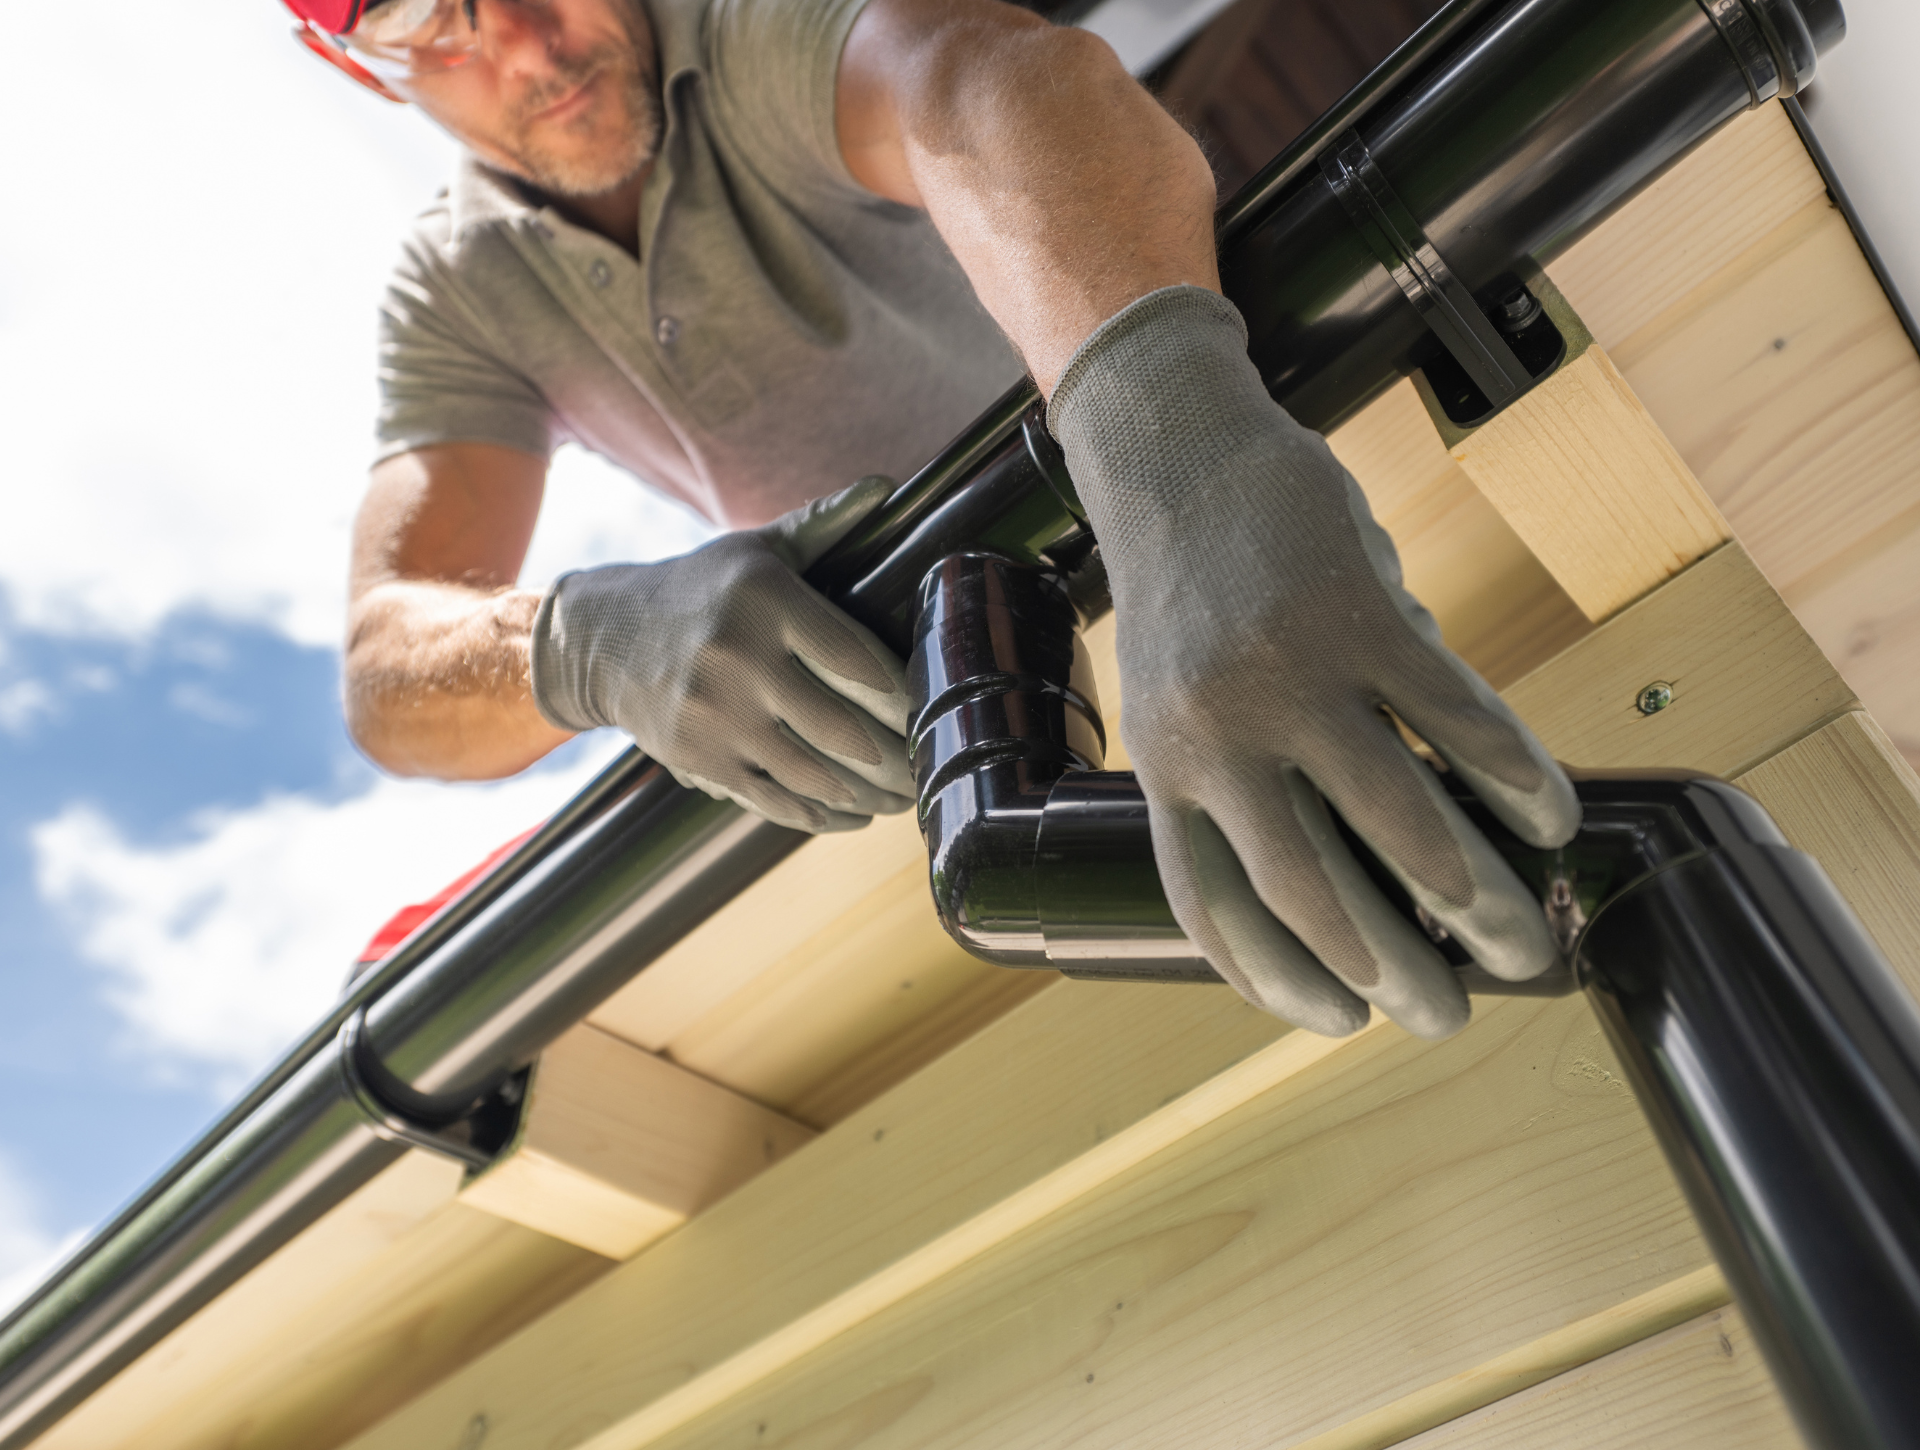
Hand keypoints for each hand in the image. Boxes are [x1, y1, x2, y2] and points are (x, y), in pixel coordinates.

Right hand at [530, 478, 913, 832]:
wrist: (604, 639)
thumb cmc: (700, 588)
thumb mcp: (757, 548)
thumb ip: (824, 522)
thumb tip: (885, 486)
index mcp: (766, 601)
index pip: (857, 660)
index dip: (906, 696)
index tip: (938, 710)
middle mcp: (739, 659)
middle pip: (845, 728)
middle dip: (900, 758)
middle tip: (932, 769)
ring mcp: (716, 716)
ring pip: (816, 773)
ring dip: (872, 795)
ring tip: (905, 798)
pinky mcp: (699, 760)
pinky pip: (775, 799)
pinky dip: (824, 814)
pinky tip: (856, 815)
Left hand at [1049, 287, 1579, 1038]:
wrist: (1176, 454)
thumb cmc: (1188, 594)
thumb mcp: (1181, 702)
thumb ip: (1255, 779)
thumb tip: (1363, 862)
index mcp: (1164, 771)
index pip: (1215, 909)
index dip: (1276, 981)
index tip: (1338, 1023)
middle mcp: (1218, 740)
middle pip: (1312, 891)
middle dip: (1392, 973)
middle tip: (1449, 1020)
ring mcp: (1288, 678)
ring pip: (1400, 821)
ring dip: (1474, 898)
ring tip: (1522, 942)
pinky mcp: (1357, 615)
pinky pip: (1455, 720)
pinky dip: (1514, 777)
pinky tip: (1548, 816)